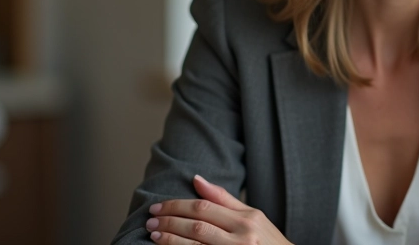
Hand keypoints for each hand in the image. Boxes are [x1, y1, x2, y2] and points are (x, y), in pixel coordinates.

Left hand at [146, 175, 291, 244]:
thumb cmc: (268, 241)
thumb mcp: (253, 216)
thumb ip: (224, 199)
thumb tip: (196, 179)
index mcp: (247, 220)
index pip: (204, 208)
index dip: (177, 206)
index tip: (158, 206)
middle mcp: (243, 238)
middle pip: (197, 226)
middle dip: (169, 222)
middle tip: (150, 221)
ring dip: (170, 240)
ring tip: (154, 236)